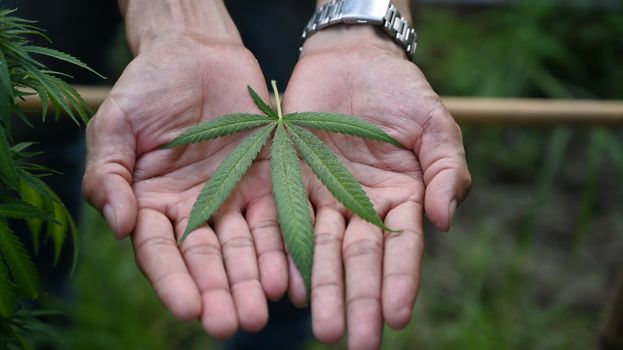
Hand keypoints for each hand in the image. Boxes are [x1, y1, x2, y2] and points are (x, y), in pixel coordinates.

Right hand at [82, 36, 288, 337]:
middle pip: (206, 260)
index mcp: (152, 206)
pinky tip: (289, 275)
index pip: (160, 253)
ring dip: (251, 280)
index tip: (189, 308)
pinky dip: (282, 248)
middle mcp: (194, 212)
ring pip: (244, 248)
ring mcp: (233, 200)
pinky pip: (276, 219)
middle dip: (218, 292)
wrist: (196, 55)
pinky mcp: (268, 183)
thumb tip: (117, 225)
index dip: (173, 281)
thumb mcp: (115, 126)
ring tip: (262, 311)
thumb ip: (109, 175)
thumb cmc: (146, 89)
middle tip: (231, 324)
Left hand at [282, 26, 470, 348]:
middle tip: (355, 343)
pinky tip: (288, 286)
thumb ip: (445, 169)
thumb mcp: (434, 125)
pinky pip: (288, 221)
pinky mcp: (291, 182)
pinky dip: (288, 253)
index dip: (400, 282)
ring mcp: (325, 197)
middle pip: (360, 261)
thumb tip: (444, 220)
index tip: (397, 317)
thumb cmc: (400, 92)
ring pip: (323, 250)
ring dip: (322, 290)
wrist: (351, 60)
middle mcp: (362, 207)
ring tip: (321, 328)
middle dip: (358, 301)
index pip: (402, 249)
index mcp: (402, 199)